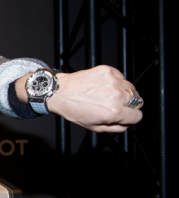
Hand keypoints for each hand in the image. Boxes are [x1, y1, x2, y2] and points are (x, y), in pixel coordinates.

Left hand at [17, 65, 142, 132]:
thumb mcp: (95, 127)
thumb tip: (128, 123)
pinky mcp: (108, 70)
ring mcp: (112, 81)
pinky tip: (103, 86)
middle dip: (128, 105)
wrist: (59, 92)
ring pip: (131, 89)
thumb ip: (116, 127)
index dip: (131, 118)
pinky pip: (121, 77)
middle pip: (137, 101)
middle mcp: (116, 95)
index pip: (138, 116)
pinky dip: (116, 81)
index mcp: (114, 112)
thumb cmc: (74, 109)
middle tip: (114, 105)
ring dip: (124, 93)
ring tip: (107, 95)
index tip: (124, 116)